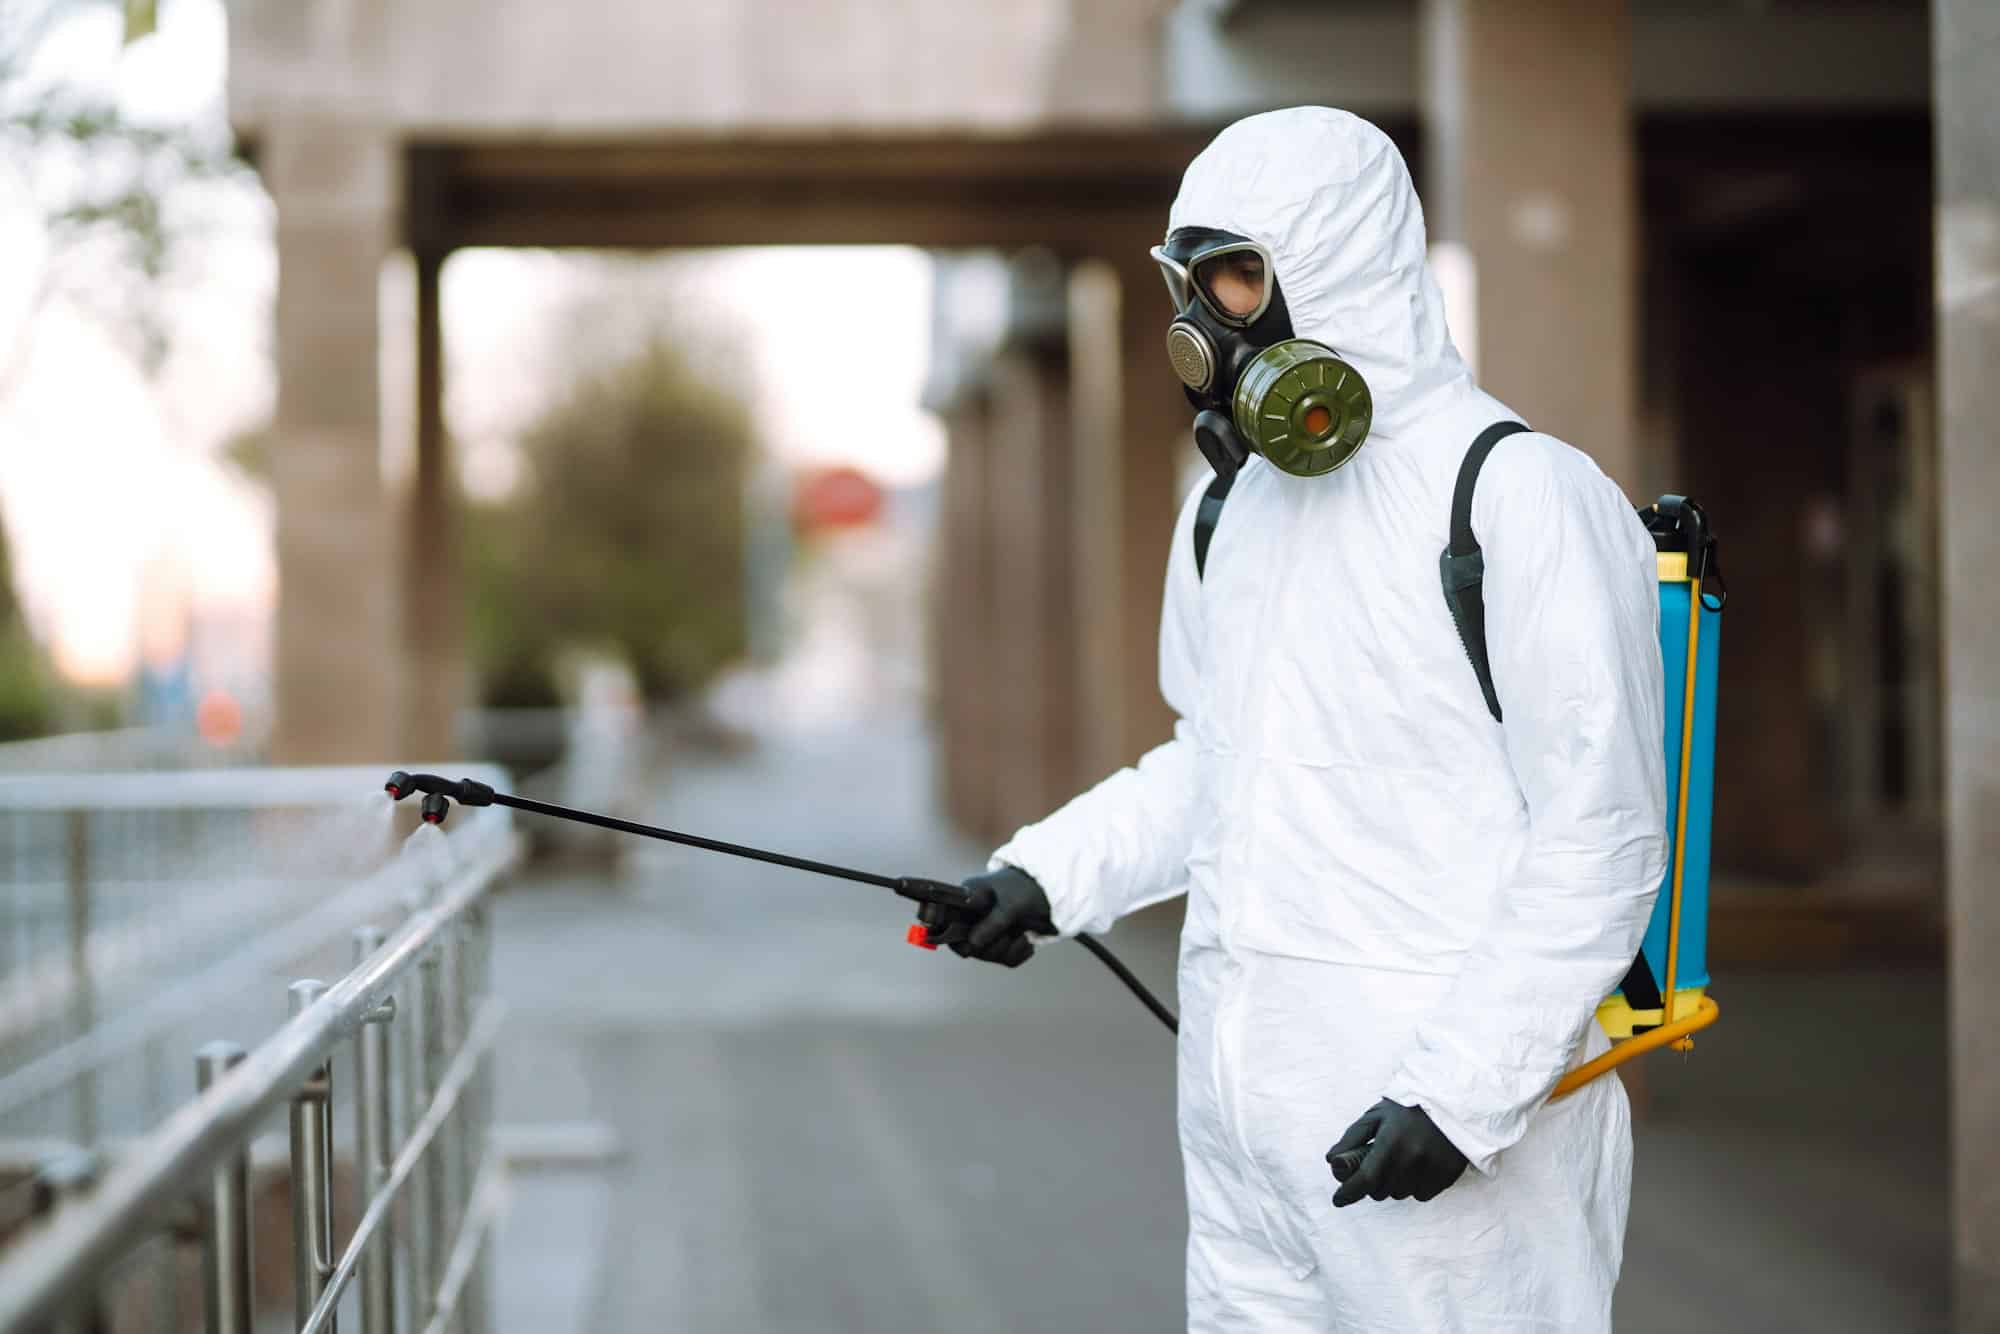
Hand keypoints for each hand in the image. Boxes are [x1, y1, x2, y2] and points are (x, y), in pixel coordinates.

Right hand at [917, 865, 1051, 967]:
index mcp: (967, 899)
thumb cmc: (1025, 889)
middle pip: (965, 946)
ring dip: (1006, 949)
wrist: (1050, 892)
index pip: (943, 919)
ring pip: (986, 955)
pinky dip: (1018, 952)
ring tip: (1021, 933)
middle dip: (988, 946)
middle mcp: (972, 916)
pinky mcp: (1002, 942)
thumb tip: (971, 945)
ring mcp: (986, 930)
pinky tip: (1027, 939)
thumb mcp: (1011, 904)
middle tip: (1006, 935)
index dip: (944, 931)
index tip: (957, 937)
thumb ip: (992, 923)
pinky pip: (1005, 959)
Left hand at [1327, 1098, 1468, 1206]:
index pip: (1365, 1179)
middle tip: (1377, 1166)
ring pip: (1399, 1194)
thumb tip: (1332, 1161)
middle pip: (1379, 1191)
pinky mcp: (1446, 1176)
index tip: (1338, 1199)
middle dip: (1372, 1183)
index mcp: (1390, 1142)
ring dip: (1393, 1184)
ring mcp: (1430, 1170)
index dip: (1349, 1192)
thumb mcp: (1376, 1115)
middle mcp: (1411, 1159)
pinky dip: (1414, 1186)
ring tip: (1400, 1162)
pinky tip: (1417, 1167)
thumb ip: (1352, 1138)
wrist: (1451, 1103)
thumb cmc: (1409, 1107)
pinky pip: (1421, 1195)